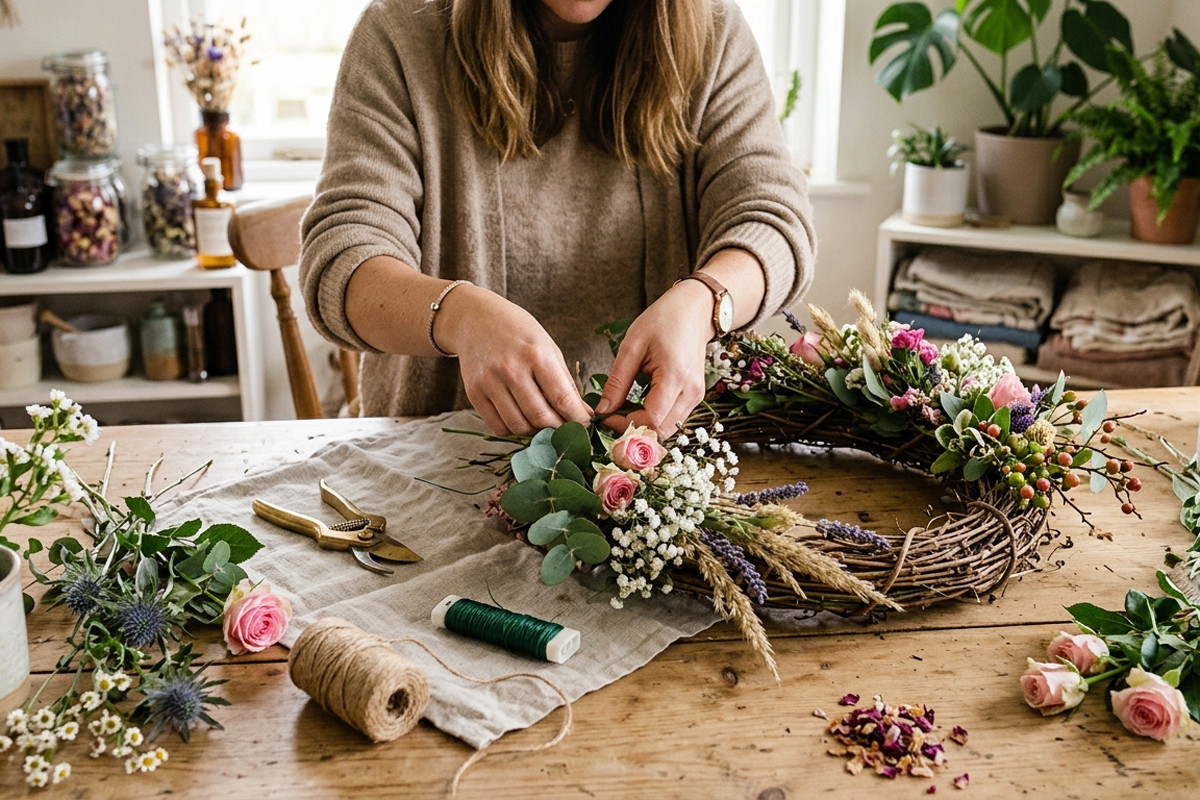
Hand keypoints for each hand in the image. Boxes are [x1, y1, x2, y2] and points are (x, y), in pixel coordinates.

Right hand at [448, 291, 592, 435]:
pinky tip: (521, 419)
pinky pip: (498, 427)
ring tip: (543, 424)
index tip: (585, 427)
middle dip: (558, 430)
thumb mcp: (549, 348)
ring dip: (535, 433)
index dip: (577, 420)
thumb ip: (566, 383)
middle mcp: (511, 369)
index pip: (562, 399)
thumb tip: (584, 415)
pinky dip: (513, 430)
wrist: (476, 319)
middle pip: (540, 417)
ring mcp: (490, 382)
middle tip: (566, 431)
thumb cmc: (518, 332)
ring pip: (518, 427)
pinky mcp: (474, 393)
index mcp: (536, 355)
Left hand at [595, 280, 712, 438]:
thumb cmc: (664, 321)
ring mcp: (696, 396)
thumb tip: (603, 410)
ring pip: (668, 429)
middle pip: (661, 431)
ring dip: (644, 426)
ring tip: (623, 411)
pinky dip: (654, 419)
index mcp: (675, 376)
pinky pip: (673, 419)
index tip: (605, 417)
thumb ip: (617, 382)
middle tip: (611, 418)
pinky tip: (639, 406)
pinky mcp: (695, 396)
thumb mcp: (632, 347)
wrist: (694, 311)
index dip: (624, 424)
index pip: (650, 419)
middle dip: (633, 430)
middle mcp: (691, 391)